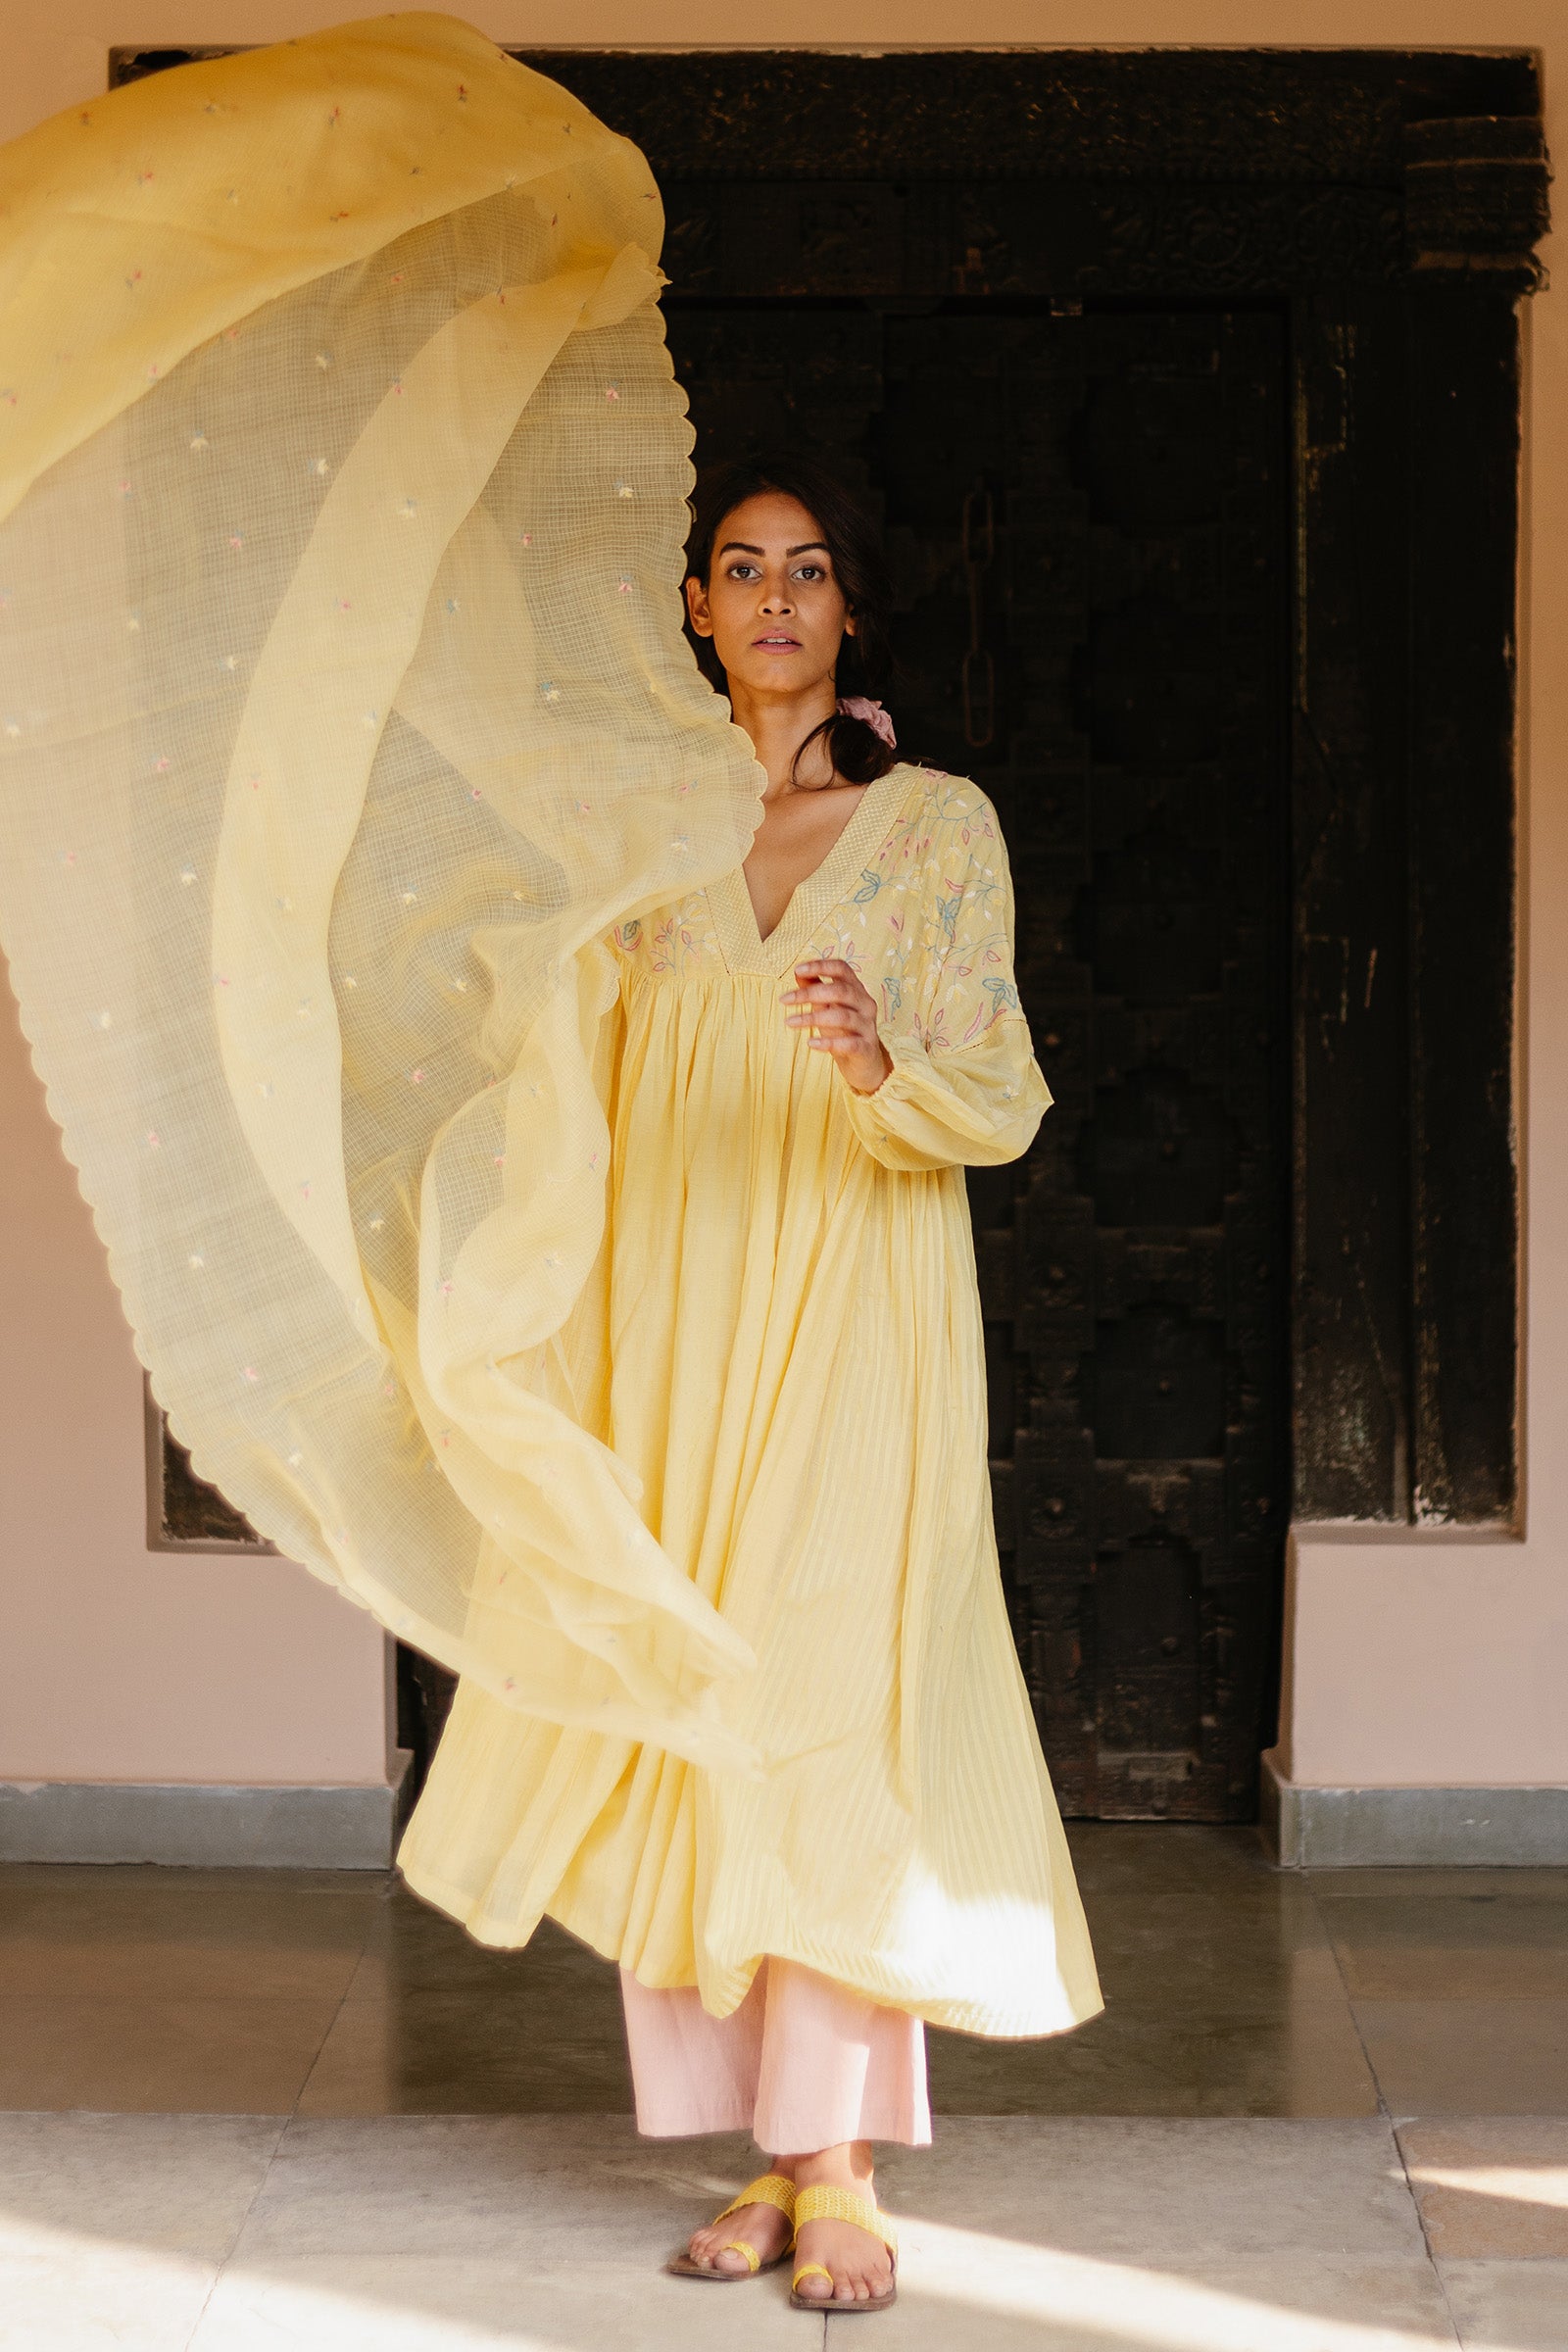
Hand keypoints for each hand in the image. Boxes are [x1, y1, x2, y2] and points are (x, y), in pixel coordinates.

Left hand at [781, 958, 891, 1094]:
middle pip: (840, 991)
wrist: (863, 1063)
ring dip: (812, 1018)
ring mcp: (868, 1026)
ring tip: (790, 1022)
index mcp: (857, 989)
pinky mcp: (866, 1048)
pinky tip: (810, 1043)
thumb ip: (816, 989)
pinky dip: (828, 1043)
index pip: (842, 968)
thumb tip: (799, 972)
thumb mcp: (827, 1007)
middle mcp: (866, 1004)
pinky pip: (848, 1043)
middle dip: (809, 993)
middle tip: (784, 999)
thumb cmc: (843, 1031)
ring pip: (842, 1017)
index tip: (797, 969)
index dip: (821, 966)